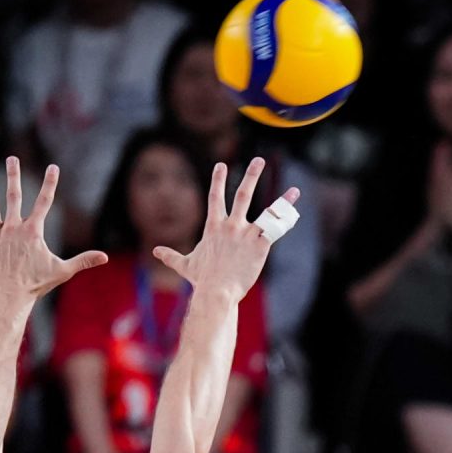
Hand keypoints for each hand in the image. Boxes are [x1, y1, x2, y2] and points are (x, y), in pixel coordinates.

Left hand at [0, 159, 107, 301]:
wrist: (10, 296)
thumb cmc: (37, 284)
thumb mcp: (63, 271)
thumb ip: (84, 260)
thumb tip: (106, 257)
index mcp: (33, 231)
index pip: (44, 202)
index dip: (50, 184)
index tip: (53, 167)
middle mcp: (13, 227)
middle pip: (14, 196)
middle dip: (13, 175)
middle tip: (11, 158)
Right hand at [152, 158, 297, 303]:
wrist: (217, 292)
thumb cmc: (202, 280)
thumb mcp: (185, 265)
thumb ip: (171, 256)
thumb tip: (155, 252)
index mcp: (214, 226)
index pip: (215, 197)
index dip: (218, 180)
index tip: (221, 165)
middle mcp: (231, 225)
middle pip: (243, 194)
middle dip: (251, 176)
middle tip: (259, 160)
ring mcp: (246, 234)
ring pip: (267, 212)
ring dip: (281, 200)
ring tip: (295, 191)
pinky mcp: (260, 246)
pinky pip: (275, 231)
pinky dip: (286, 222)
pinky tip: (296, 214)